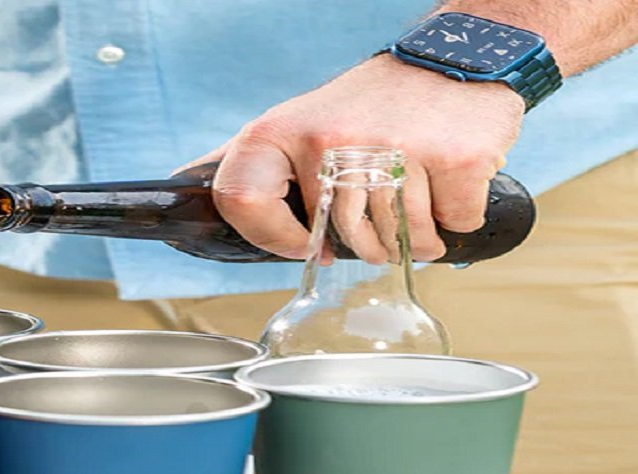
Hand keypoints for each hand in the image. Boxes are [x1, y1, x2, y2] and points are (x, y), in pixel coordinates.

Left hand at [187, 55, 525, 260]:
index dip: (273, 237)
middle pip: (340, 238)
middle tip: (379, 220)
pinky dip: (457, 221)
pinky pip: (452, 226)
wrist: (453, 58)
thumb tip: (186, 189)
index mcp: (281, 132)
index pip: (243, 204)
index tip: (305, 244)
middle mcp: (330, 138)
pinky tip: (448, 188)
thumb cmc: (370, 103)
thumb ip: (248, 163)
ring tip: (415, 202)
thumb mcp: (296, 122)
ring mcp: (394, 149)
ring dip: (415, 239)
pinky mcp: (454, 159)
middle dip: (366, 245)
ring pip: (400, 241)